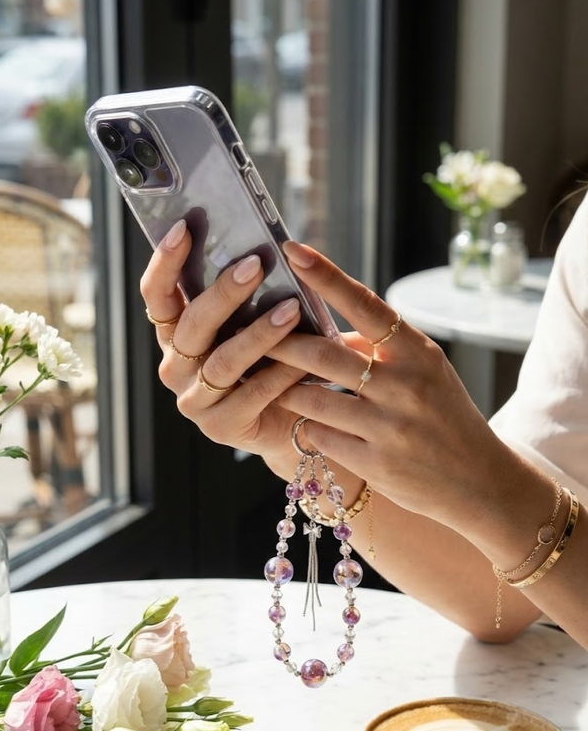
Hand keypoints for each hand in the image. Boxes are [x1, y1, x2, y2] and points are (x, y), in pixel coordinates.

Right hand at [139, 220, 307, 458]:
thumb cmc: (268, 360)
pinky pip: (252, 395)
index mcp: (174, 335)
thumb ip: (243, 297)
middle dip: (224, 293)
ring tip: (291, 310)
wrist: (286, 423)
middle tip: (256, 265)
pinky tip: (304, 358)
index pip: (157, 295)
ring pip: (224, 361)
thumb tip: (261, 246)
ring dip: (259, 334)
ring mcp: (195, 400)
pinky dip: (280, 374)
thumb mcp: (249, 325)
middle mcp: (175, 367)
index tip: (183, 228)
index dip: (164, 262)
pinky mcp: (221, 427)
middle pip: (192, 325)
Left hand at [269, 241, 514, 534]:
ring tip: (274, 383)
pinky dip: (308, 426)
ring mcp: (390, 426)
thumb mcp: (425, 372)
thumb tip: (325, 330)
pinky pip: (320, 435)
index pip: (366, 303)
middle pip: (323, 353)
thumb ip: (379, 348)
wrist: (479, 480)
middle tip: (252, 332)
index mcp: (417, 352)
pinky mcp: (376, 463)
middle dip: (280, 342)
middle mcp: (405, 385)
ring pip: (312, 397)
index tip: (293, 250)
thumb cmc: (444, 416)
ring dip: (286, 389)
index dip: (326, 276)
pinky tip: (307, 425)